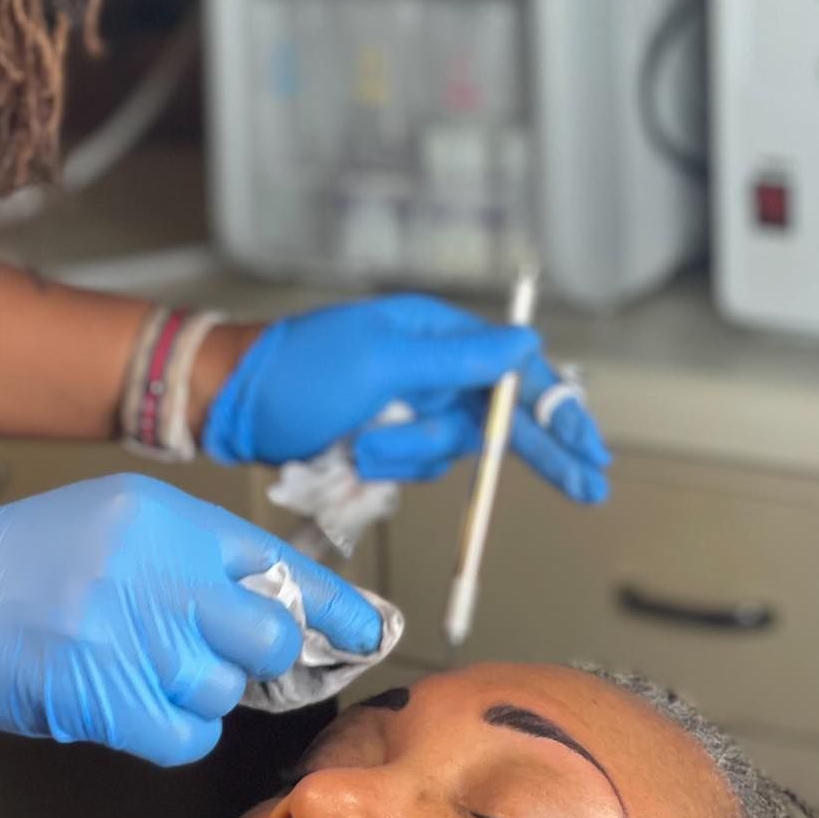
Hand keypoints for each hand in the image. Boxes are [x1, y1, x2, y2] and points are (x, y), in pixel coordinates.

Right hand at [0, 474, 381, 766]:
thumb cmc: (29, 559)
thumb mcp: (118, 515)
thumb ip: (193, 547)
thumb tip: (268, 593)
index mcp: (165, 516)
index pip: (275, 561)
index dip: (333, 601)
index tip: (368, 625)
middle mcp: (158, 570)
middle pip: (268, 634)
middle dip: (260, 654)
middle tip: (225, 651)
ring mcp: (135, 635)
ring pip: (224, 688)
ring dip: (197, 688)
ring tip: (142, 661)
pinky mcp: (111, 696)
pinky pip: (188, 733)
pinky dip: (174, 727)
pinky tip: (138, 699)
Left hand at [202, 295, 611, 502]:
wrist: (230, 406)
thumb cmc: (298, 373)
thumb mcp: (379, 362)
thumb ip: (456, 359)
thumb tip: (524, 345)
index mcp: (432, 330)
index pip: (513, 369)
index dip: (556, 409)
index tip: (588, 449)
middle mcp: (428, 364)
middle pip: (500, 413)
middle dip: (540, 450)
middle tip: (588, 486)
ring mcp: (407, 403)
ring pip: (450, 449)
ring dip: (409, 454)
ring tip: (361, 442)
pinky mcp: (385, 435)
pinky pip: (415, 464)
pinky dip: (390, 465)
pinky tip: (355, 454)